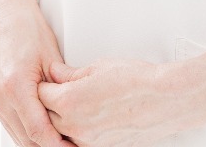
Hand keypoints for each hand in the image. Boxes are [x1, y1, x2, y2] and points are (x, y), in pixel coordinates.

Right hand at [0, 0, 66, 145]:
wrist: (4, 12)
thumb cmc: (29, 28)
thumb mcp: (51, 57)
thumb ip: (60, 89)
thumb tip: (75, 114)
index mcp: (15, 86)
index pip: (38, 131)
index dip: (58, 145)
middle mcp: (0, 98)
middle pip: (27, 139)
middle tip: (75, 145)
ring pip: (18, 136)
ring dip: (39, 142)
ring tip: (65, 140)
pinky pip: (12, 124)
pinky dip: (28, 131)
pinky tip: (48, 130)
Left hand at [37, 56, 184, 146]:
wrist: (163, 100)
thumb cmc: (135, 79)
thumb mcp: (98, 67)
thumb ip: (70, 74)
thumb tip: (55, 73)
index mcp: (70, 101)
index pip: (41, 95)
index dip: (45, 84)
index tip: (50, 79)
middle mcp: (74, 126)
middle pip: (47, 116)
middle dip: (50, 103)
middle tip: (60, 89)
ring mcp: (86, 141)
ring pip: (61, 132)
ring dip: (62, 119)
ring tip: (76, 103)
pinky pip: (77, 141)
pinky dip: (77, 131)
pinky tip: (87, 117)